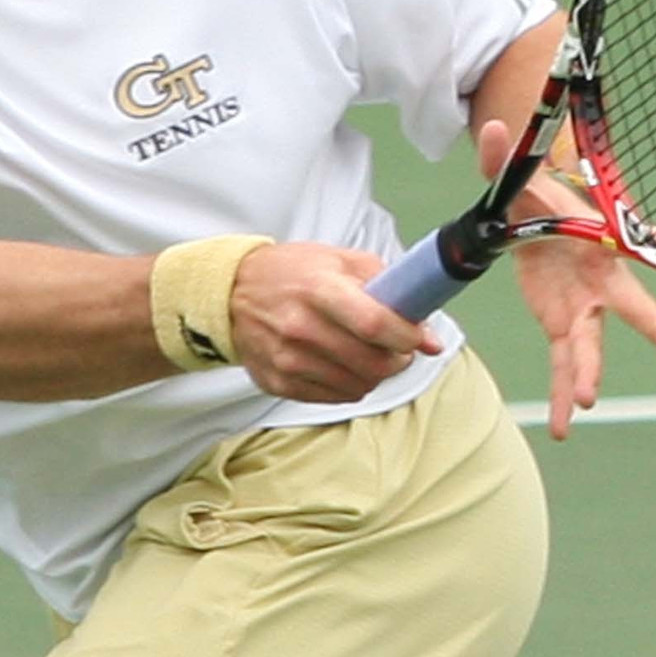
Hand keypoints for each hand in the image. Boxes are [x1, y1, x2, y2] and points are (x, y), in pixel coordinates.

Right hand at [229, 242, 441, 402]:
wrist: (231, 294)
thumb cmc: (291, 274)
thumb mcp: (337, 259)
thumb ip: (385, 284)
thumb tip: (424, 324)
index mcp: (318, 288)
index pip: (374, 323)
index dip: (408, 336)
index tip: (423, 340)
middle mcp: (300, 327)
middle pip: (371, 362)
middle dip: (399, 359)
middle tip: (400, 349)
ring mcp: (287, 359)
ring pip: (359, 385)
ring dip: (377, 374)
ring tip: (370, 355)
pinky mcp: (279, 382)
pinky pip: (337, 397)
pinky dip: (352, 385)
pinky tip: (346, 365)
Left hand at [474, 118, 655, 440]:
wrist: (526, 225)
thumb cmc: (536, 201)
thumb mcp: (518, 184)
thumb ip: (505, 162)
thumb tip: (493, 129)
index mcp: (602, 243)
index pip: (648, 243)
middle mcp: (603, 282)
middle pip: (634, 308)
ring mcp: (584, 309)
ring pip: (591, 346)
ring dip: (588, 375)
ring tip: (586, 405)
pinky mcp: (561, 326)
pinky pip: (562, 365)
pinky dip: (562, 396)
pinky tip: (562, 427)